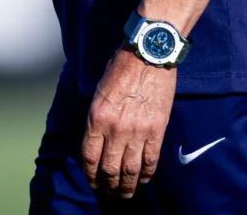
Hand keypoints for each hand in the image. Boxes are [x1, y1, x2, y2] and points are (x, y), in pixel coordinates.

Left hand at [81, 47, 175, 198]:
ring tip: (126, 192)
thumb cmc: (122, 66)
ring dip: (127, 186)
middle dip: (108, 185)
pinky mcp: (157, 129)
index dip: (90, 175)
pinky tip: (143, 178)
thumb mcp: (99, 91)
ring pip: (129, 170)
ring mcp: (137, 131)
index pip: (89, 158)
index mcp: (97, 118)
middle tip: (110, 190)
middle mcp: (115, 129)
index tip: (93, 181)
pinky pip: (150, 160)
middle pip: (109, 169)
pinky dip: (146, 174)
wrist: (149, 52)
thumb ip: (98, 118)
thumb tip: (98, 140)